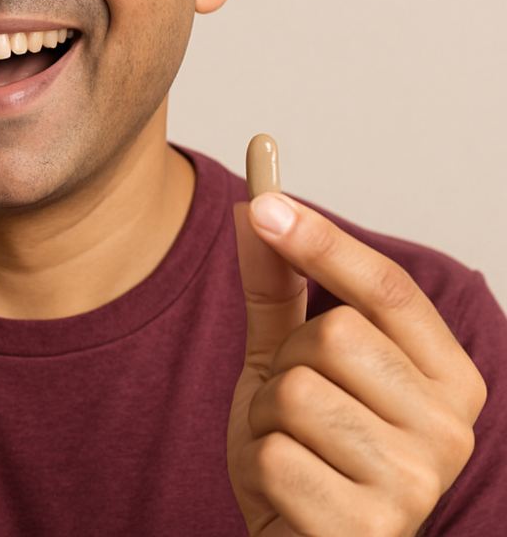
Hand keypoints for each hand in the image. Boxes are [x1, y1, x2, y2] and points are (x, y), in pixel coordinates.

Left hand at [227, 193, 486, 536]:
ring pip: (296, 393)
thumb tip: (258, 206)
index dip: (323, 240)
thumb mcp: (289, 360)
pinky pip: (275, 457)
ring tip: (294, 448)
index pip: (388, 288)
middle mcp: (448, 429)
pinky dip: (260, 466)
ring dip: (268, 418)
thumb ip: (280, 289)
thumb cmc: (306, 450)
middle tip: (296, 405)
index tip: (266, 203)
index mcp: (446, 378)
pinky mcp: (367, 531)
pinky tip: (291, 492)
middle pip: (334, 334)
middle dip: (288, 362)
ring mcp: (415, 485)